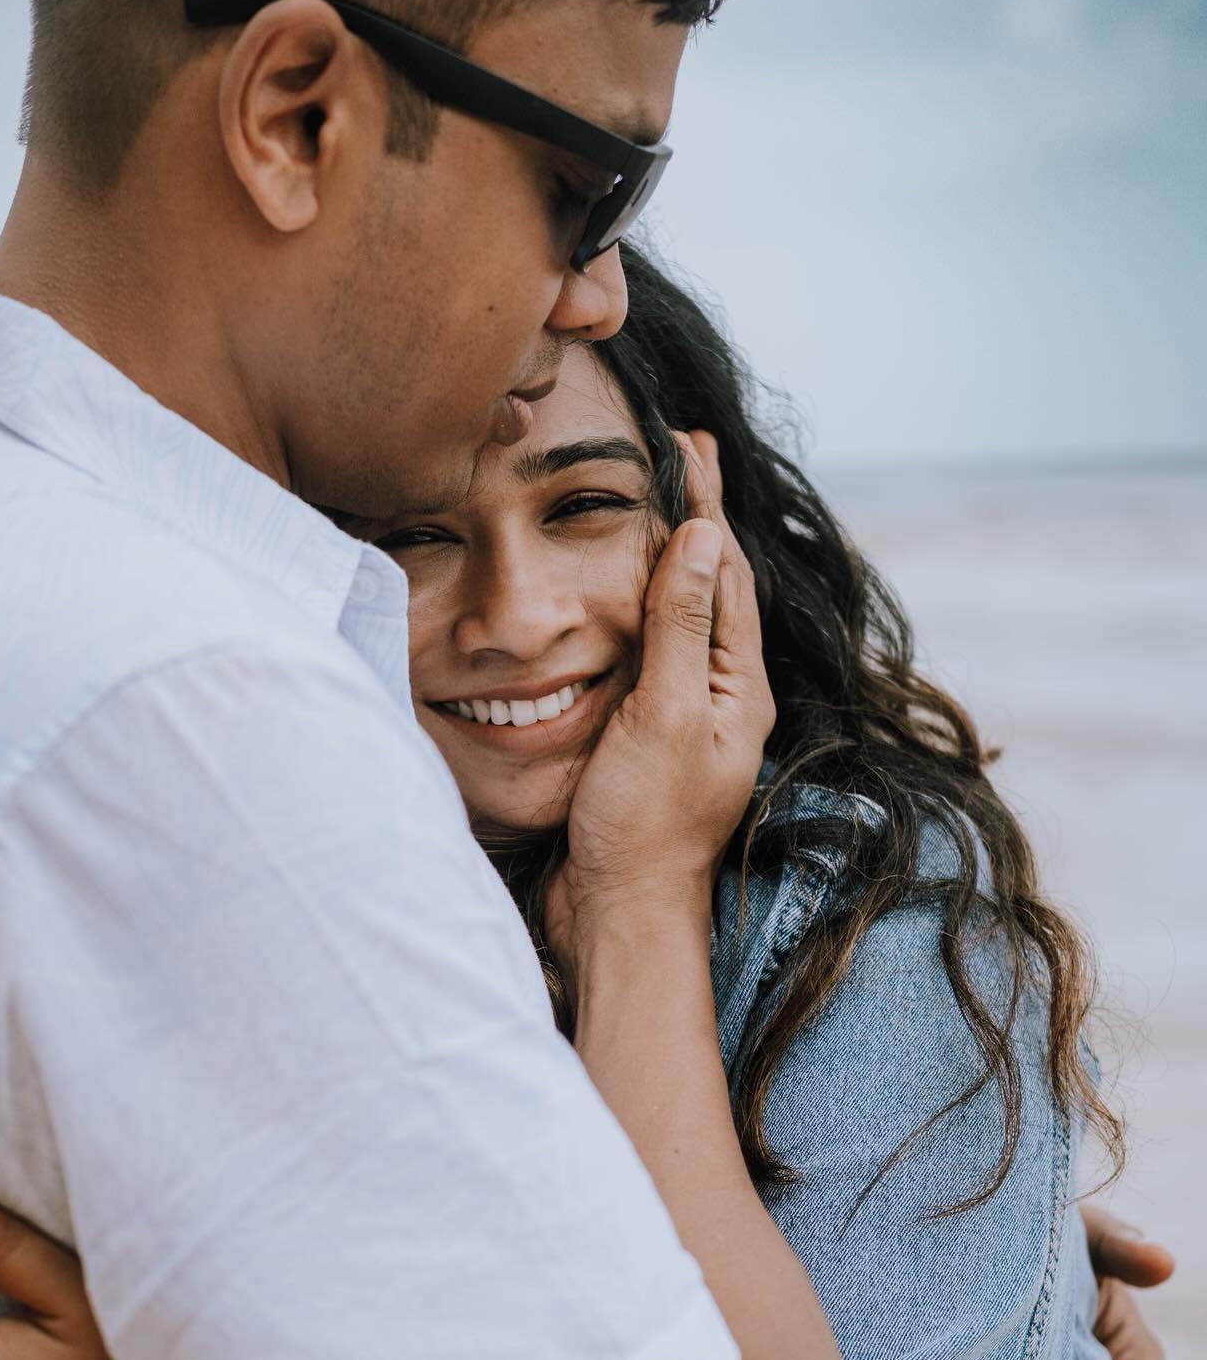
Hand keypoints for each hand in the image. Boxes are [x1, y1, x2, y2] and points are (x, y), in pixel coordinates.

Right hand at [547, 432, 773, 970]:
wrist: (619, 916)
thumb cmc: (643, 825)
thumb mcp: (666, 716)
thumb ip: (682, 628)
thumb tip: (705, 538)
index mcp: (739, 687)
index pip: (727, 573)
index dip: (708, 504)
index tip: (689, 444)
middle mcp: (722, 696)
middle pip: (713, 588)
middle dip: (698, 519)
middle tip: (679, 455)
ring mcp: (688, 718)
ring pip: (684, 617)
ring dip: (673, 556)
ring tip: (657, 505)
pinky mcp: (651, 739)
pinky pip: (654, 653)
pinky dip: (643, 607)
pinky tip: (624, 597)